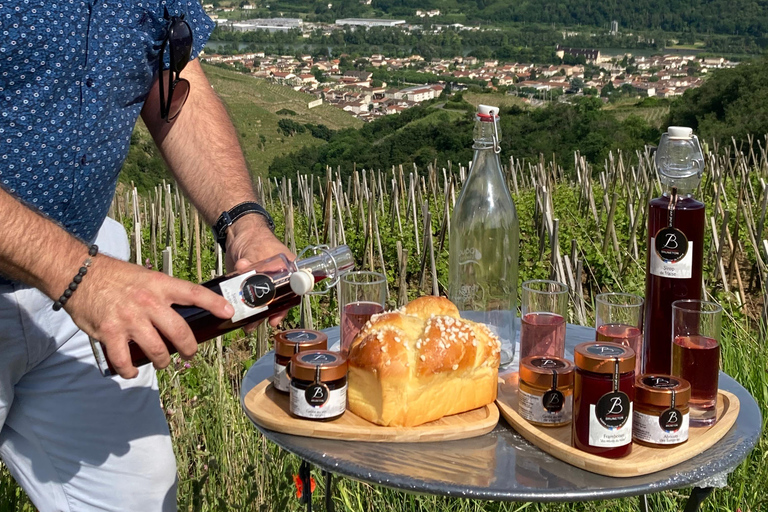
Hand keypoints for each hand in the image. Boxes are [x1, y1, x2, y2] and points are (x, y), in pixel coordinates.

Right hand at [65, 256, 234, 378]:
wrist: (79, 274)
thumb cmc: (115, 277)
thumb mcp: (146, 276)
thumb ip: (163, 293)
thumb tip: (184, 308)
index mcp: (160, 286)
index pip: (194, 293)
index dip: (214, 303)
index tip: (229, 312)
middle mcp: (148, 303)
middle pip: (179, 331)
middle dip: (189, 348)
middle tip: (190, 352)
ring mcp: (129, 319)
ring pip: (157, 350)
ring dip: (163, 361)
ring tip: (162, 362)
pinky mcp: (110, 332)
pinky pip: (124, 360)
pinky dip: (130, 370)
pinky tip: (132, 371)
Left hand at [225, 214, 295, 327]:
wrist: (239, 236)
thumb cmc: (256, 239)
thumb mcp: (257, 250)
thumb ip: (251, 260)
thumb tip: (242, 266)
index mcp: (288, 271)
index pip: (291, 294)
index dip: (283, 308)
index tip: (275, 318)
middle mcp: (278, 280)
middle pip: (276, 302)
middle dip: (267, 315)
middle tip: (257, 323)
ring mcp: (264, 285)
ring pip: (262, 305)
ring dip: (254, 315)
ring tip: (247, 325)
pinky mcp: (250, 287)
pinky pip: (250, 301)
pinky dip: (244, 308)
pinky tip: (239, 315)